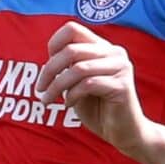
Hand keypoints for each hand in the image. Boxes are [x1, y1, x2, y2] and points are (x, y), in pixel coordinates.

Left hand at [35, 21, 151, 155]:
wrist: (124, 134)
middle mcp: (115, 53)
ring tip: (48, 100)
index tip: (45, 68)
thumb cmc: (99, 110)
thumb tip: (50, 58)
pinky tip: (69, 104)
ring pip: (78, 68)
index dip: (54, 44)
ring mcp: (121, 68)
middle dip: (50, 70)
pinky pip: (88, 85)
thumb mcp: (78, 84)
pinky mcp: (122, 86)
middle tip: (40, 89)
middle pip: (72, 49)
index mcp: (103, 48)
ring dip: (57, 85)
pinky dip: (73, 95)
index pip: (73, 29)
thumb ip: (69, 68)